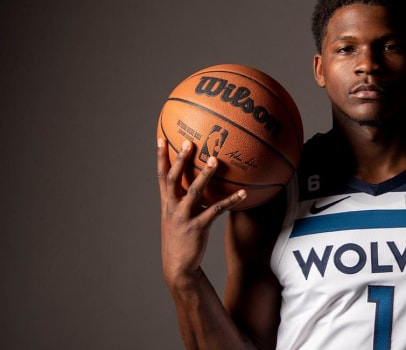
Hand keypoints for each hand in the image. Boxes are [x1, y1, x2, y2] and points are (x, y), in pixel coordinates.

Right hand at [157, 138, 246, 290]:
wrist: (178, 266)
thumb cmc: (181, 238)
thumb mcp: (176, 217)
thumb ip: (183, 200)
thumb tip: (198, 183)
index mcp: (167, 203)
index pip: (161, 176)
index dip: (161, 157)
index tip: (161, 138)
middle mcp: (172, 207)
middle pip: (174, 179)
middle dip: (180, 160)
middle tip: (189, 142)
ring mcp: (184, 217)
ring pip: (194, 192)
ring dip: (205, 175)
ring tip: (215, 160)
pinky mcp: (198, 227)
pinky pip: (216, 210)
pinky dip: (231, 200)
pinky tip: (244, 193)